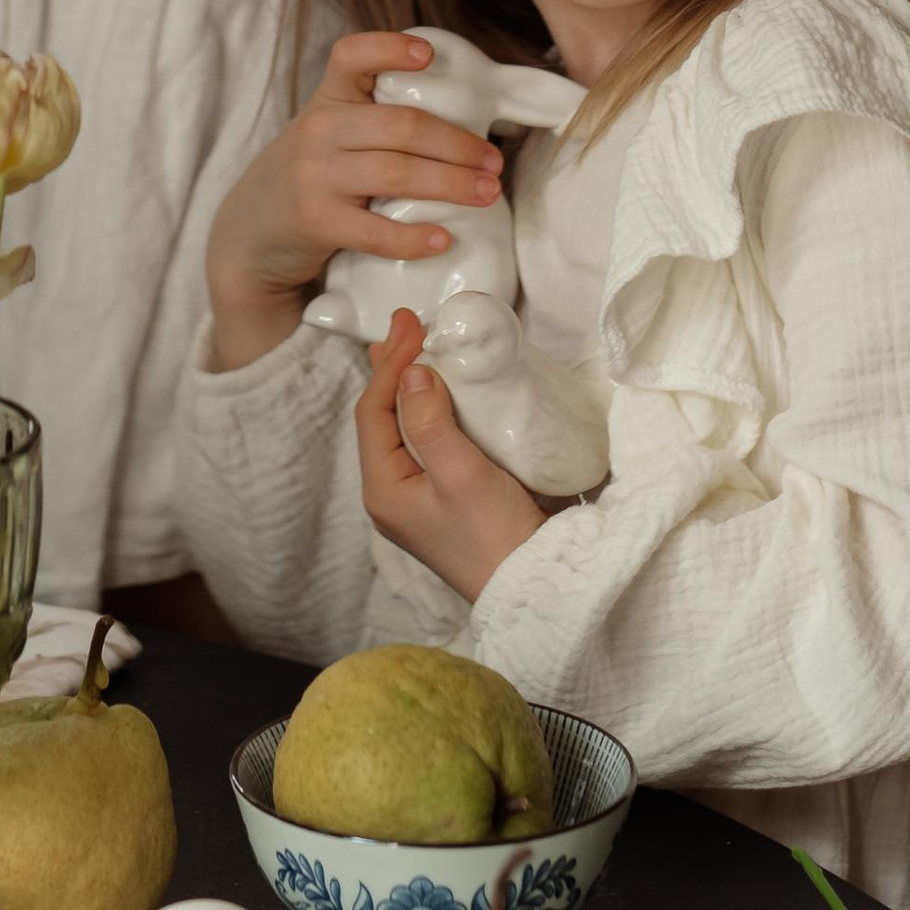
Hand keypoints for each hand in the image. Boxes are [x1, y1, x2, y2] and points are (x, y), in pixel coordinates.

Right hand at [202, 33, 506, 374]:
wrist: (251, 231)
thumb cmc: (315, 174)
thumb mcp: (331, 132)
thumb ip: (376, 119)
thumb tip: (467, 117)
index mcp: (329, 99)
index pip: (351, 55)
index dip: (389, 48)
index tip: (428, 55)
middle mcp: (319, 130)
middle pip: (401, 125)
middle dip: (457, 143)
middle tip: (494, 161)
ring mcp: (315, 176)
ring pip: (396, 173)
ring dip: (452, 183)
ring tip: (487, 192)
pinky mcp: (315, 221)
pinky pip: (374, 230)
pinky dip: (413, 236)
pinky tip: (443, 238)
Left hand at [356, 311, 547, 601]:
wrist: (535, 587)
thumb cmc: (495, 535)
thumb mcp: (461, 475)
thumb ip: (431, 422)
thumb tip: (410, 371)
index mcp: (383, 489)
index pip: (373, 411)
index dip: (390, 364)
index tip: (413, 325)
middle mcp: (392, 492)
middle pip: (382, 416)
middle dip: (395, 366)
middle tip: (410, 322)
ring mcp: (418, 495)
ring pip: (404, 425)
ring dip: (412, 383)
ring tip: (418, 343)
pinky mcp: (445, 495)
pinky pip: (428, 438)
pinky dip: (434, 405)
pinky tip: (447, 388)